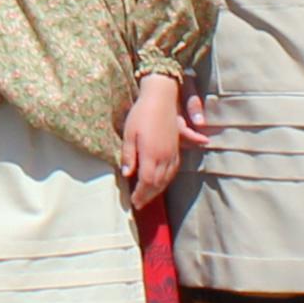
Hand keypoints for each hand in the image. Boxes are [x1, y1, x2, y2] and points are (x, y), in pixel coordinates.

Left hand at [121, 74, 202, 208]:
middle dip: (148, 196)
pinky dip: (167, 179)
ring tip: (149, 196)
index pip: (146, 182)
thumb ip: (128, 156)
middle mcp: (164, 157)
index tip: (134, 202)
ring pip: (167, 178)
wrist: (161, 98)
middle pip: (158, 183)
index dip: (140, 194)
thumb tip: (126, 174)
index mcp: (151, 155)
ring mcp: (172, 152)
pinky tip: (162, 181)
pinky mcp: (177, 147)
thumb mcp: (129, 134)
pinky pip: (174, 170)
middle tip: (140, 204)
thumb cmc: (141, 114)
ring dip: (158, 190)